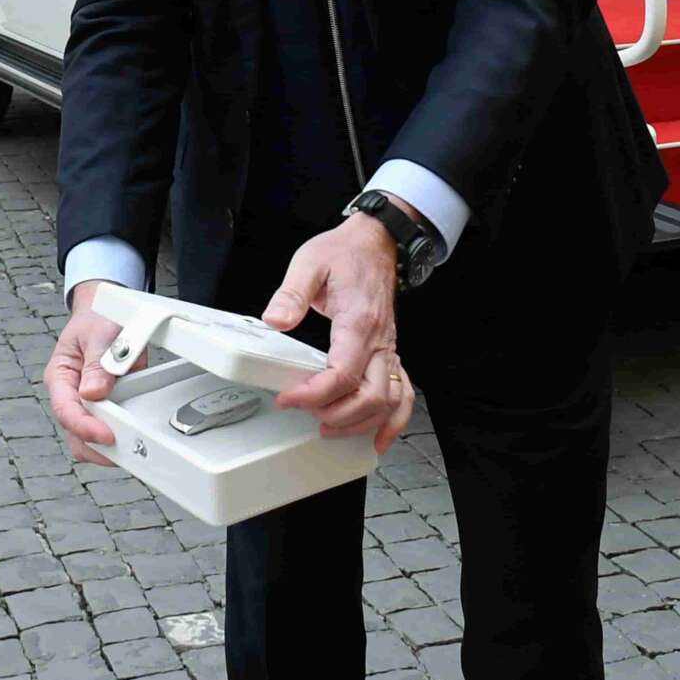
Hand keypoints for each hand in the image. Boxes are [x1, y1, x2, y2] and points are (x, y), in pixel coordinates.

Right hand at [45, 280, 126, 466]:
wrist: (106, 312)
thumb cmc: (97, 319)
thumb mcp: (98, 334)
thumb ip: (97, 363)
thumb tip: (93, 393)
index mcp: (60, 376)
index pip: (65, 410)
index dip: (85, 427)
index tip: (107, 435)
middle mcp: (71, 394)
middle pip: (76, 435)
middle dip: (97, 447)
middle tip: (123, 449)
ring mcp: (90, 404)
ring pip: (92, 440)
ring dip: (110, 445)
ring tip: (132, 443)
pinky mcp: (109, 407)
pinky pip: (112, 430)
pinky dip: (124, 434)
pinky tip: (137, 433)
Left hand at [262, 215, 414, 452]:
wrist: (376, 242)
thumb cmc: (346, 253)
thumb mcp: (309, 263)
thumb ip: (291, 293)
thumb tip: (275, 320)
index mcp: (359, 322)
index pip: (342, 373)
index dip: (314, 394)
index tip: (289, 398)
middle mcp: (379, 341)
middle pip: (370, 396)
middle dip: (338, 415)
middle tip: (307, 414)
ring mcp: (388, 349)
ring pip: (389, 401)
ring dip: (362, 422)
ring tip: (330, 428)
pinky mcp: (389, 353)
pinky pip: (403, 393)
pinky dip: (395, 420)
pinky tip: (379, 436)